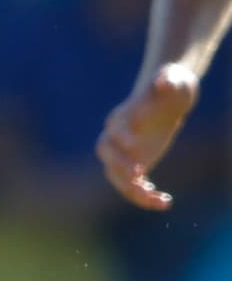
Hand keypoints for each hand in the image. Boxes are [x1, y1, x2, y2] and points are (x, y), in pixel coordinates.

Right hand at [101, 65, 200, 211]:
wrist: (169, 97)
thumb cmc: (171, 84)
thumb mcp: (173, 79)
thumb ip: (167, 79)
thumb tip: (162, 82)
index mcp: (124, 115)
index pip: (115, 127)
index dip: (121, 137)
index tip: (134, 146)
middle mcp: (118, 135)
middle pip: (107, 153)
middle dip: (118, 166)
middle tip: (139, 175)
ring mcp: (125, 152)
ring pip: (117, 176)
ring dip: (132, 190)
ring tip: (156, 199)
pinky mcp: (136, 164)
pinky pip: (133, 185)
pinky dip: (144, 196)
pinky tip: (164, 201)